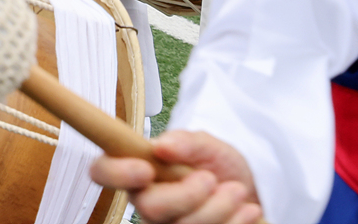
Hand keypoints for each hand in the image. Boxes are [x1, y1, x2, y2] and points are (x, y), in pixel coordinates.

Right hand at [89, 130, 259, 223]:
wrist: (253, 194)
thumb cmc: (220, 168)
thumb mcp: (208, 146)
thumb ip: (186, 142)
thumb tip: (161, 146)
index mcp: (140, 170)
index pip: (103, 172)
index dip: (116, 172)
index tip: (145, 169)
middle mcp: (148, 202)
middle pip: (148, 208)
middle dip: (187, 195)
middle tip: (210, 179)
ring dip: (218, 208)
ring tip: (237, 191)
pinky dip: (233, 223)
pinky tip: (246, 211)